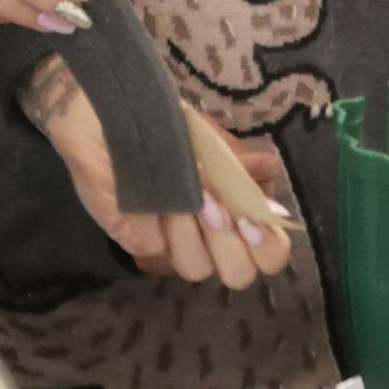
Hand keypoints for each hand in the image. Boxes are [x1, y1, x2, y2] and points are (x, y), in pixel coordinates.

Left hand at [18, 57, 291, 290]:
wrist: (116, 114)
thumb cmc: (169, 125)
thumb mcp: (213, 144)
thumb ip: (243, 168)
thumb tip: (272, 171)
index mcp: (234, 210)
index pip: (269, 254)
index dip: (269, 247)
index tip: (253, 220)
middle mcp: (208, 234)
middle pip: (239, 274)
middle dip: (231, 244)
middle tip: (219, 209)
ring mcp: (173, 241)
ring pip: (198, 269)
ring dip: (196, 231)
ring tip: (190, 197)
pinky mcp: (139, 241)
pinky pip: (161, 255)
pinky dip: (168, 227)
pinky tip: (165, 202)